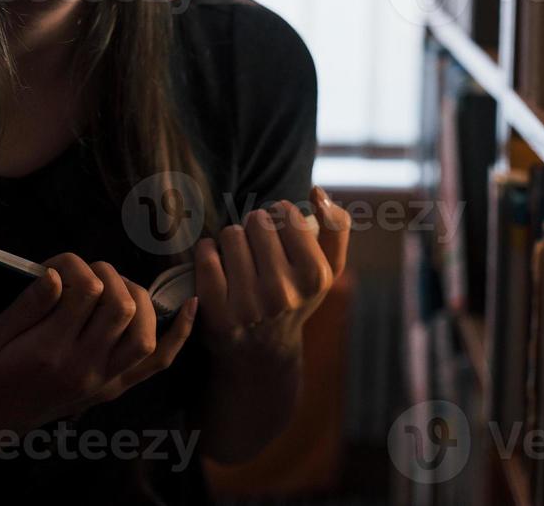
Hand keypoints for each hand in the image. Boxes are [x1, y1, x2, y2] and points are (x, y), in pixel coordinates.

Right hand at [0, 252, 197, 434]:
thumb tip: (57, 273)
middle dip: (108, 276)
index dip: (75, 265)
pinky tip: (190, 307)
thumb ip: (29, 303)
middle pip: (120, 308)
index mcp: (50, 350)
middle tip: (88, 273)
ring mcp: (103, 382)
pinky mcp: (113, 390)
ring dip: (138, 299)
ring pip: (144, 335)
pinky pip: (156, 364)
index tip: (60, 264)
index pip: (84, 291)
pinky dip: (178, 335)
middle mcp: (83, 368)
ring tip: (117, 287)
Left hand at [193, 185, 350, 364]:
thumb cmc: (295, 297)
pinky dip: (208, 250)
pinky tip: (218, 264)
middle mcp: (283, 292)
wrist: (262, 351)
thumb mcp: (327, 268)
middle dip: (255, 227)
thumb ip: (337, 226)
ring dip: (232, 240)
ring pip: (230, 234)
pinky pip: (206, 252)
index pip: (286, 213)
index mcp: (315, 277)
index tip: (279, 234)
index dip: (279, 216)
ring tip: (240, 259)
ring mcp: (248, 304)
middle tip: (258, 248)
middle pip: (257, 220)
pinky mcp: (217, 311)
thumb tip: (317, 192)